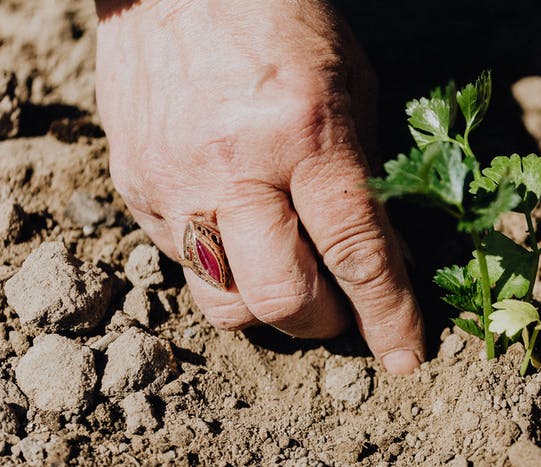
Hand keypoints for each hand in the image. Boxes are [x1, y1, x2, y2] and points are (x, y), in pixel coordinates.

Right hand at [95, 0, 423, 372]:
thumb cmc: (280, 18)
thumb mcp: (351, 85)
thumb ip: (367, 177)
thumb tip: (386, 260)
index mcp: (303, 133)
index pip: (355, 252)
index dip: (387, 316)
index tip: (407, 359)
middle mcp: (233, 167)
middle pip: (282, 300)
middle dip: (325, 324)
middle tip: (343, 311)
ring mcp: (173, 182)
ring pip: (223, 303)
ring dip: (268, 311)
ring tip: (291, 279)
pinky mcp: (133, 187)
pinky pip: (182, 264)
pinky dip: (224, 268)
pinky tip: (242, 233)